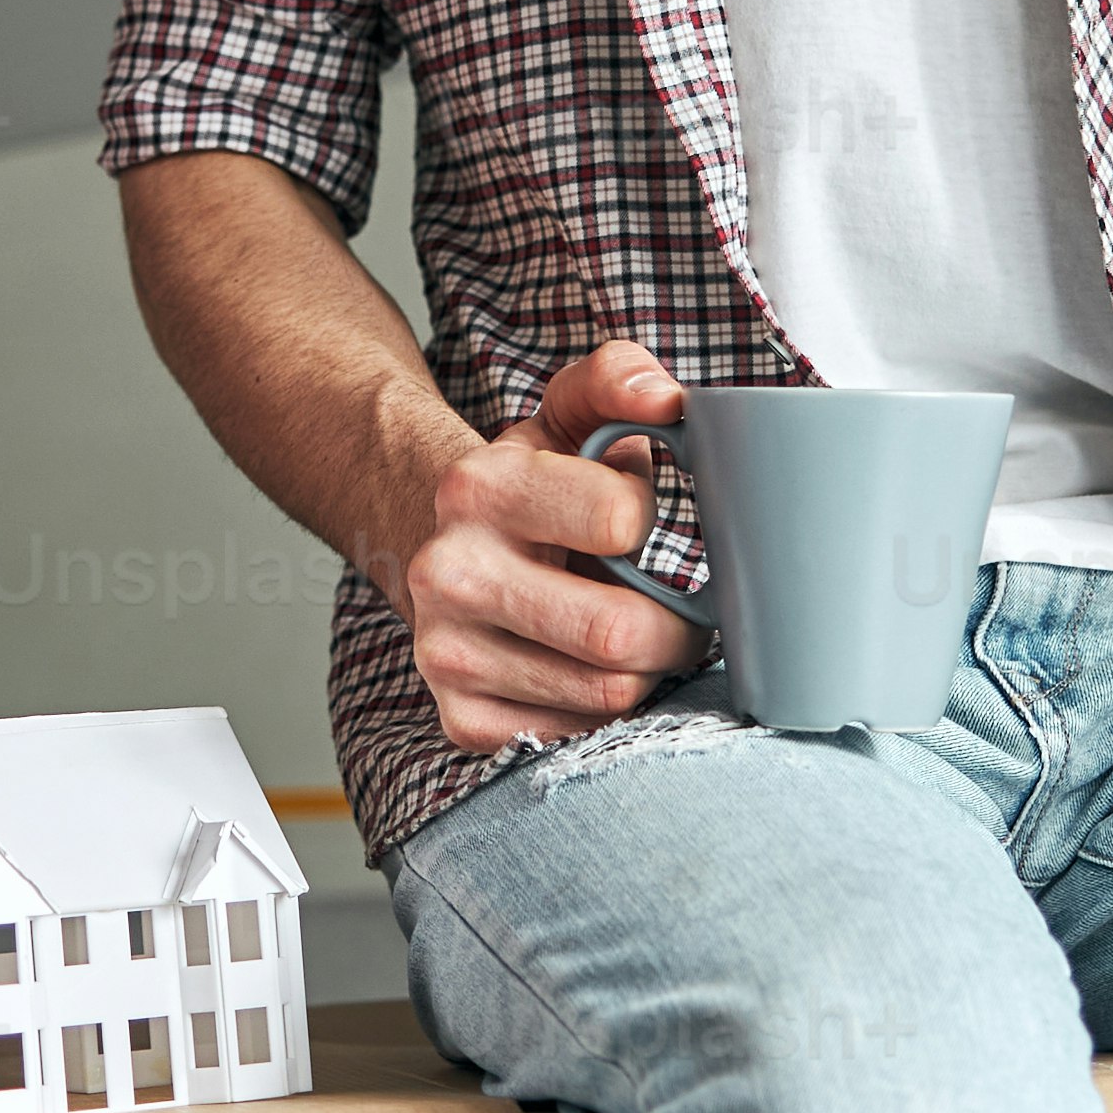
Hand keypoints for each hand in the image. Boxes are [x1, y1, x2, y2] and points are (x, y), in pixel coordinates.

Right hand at [389, 337, 710, 753]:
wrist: (432, 545)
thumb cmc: (530, 485)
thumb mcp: (566, 416)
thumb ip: (618, 378)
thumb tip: (666, 399)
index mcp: (481, 488)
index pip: (621, 519)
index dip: (649, 522)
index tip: (635, 525)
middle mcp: (450, 573)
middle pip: (619, 634)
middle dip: (676, 628)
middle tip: (680, 613)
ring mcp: (448, 653)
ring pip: (607, 693)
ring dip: (646, 672)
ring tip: (636, 639)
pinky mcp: (461, 717)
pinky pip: (578, 734)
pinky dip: (602, 710)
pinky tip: (589, 671)